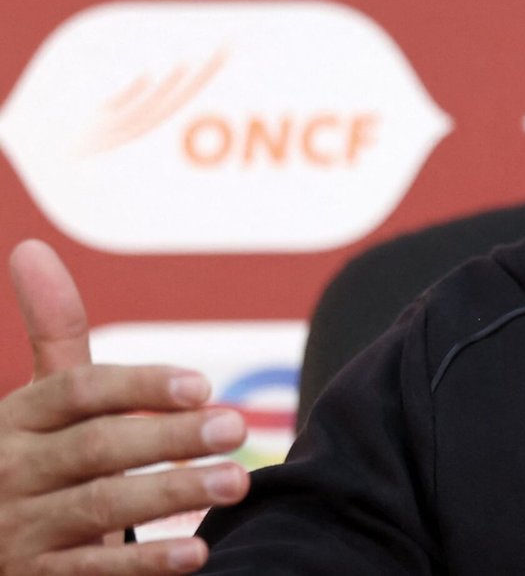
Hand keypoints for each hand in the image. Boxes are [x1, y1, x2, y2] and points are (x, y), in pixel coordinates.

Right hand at [0, 240, 250, 573]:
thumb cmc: (31, 459)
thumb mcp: (37, 401)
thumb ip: (53, 333)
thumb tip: (32, 246)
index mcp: (15, 421)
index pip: (74, 393)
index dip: (138, 386)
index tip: (202, 384)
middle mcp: (10, 471)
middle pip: (94, 448)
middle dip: (168, 437)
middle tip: (238, 427)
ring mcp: (17, 530)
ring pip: (99, 508)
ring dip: (173, 492)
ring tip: (238, 481)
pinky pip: (89, 574)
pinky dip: (144, 565)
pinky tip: (198, 553)